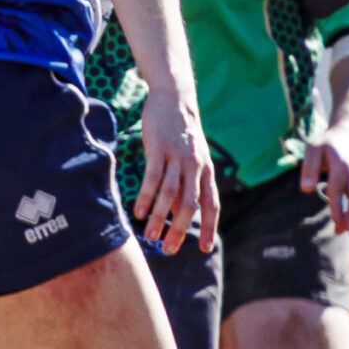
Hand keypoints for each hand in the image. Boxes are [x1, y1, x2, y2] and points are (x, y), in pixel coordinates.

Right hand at [132, 87, 219, 254]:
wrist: (175, 99)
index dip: (210, 227)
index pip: (212, 204)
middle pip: (190, 204)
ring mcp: (177, 157)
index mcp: (206, 170)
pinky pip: (152, 178)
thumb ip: (186, 182)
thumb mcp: (191, 157)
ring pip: (169, 195)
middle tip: (169, 249)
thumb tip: (174, 212)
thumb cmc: (181, 132)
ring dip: (158, 218)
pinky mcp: (158, 149)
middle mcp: (195, 166)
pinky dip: (145, 197)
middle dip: (180, 230)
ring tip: (149, 236)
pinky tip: (137, 212)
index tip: (205, 248)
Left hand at [301, 120, 348, 232]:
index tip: (335, 221)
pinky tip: (348, 220)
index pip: (338, 189)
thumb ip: (309, 168)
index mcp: (342, 166)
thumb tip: (306, 190)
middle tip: (344, 230)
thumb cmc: (327, 142)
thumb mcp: (313, 149)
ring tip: (343, 230)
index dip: (338, 206)